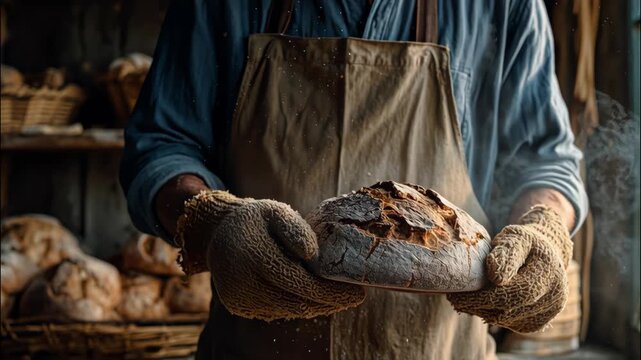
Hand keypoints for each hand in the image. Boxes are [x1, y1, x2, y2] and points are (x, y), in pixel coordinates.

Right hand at [177, 190, 364, 320]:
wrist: (218, 233)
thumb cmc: (254, 220)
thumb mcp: (275, 211)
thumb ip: (295, 229)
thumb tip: (313, 255)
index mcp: (254, 255)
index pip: (299, 282)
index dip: (330, 292)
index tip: (357, 293)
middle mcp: (243, 282)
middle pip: (295, 302)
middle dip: (328, 302)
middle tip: (353, 298)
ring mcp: (238, 298)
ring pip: (286, 310)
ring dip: (314, 306)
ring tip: (336, 297)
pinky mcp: (238, 306)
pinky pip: (274, 311)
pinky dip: (296, 306)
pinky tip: (311, 297)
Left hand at [447, 205, 572, 332]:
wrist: (545, 253)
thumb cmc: (524, 242)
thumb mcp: (514, 237)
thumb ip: (506, 252)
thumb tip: (495, 275)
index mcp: (549, 271)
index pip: (516, 291)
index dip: (485, 295)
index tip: (459, 291)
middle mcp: (555, 294)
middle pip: (511, 308)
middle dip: (478, 305)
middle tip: (454, 298)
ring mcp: (549, 311)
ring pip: (509, 319)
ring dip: (481, 311)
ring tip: (461, 300)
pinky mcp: (539, 322)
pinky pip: (510, 324)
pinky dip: (491, 316)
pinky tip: (477, 306)